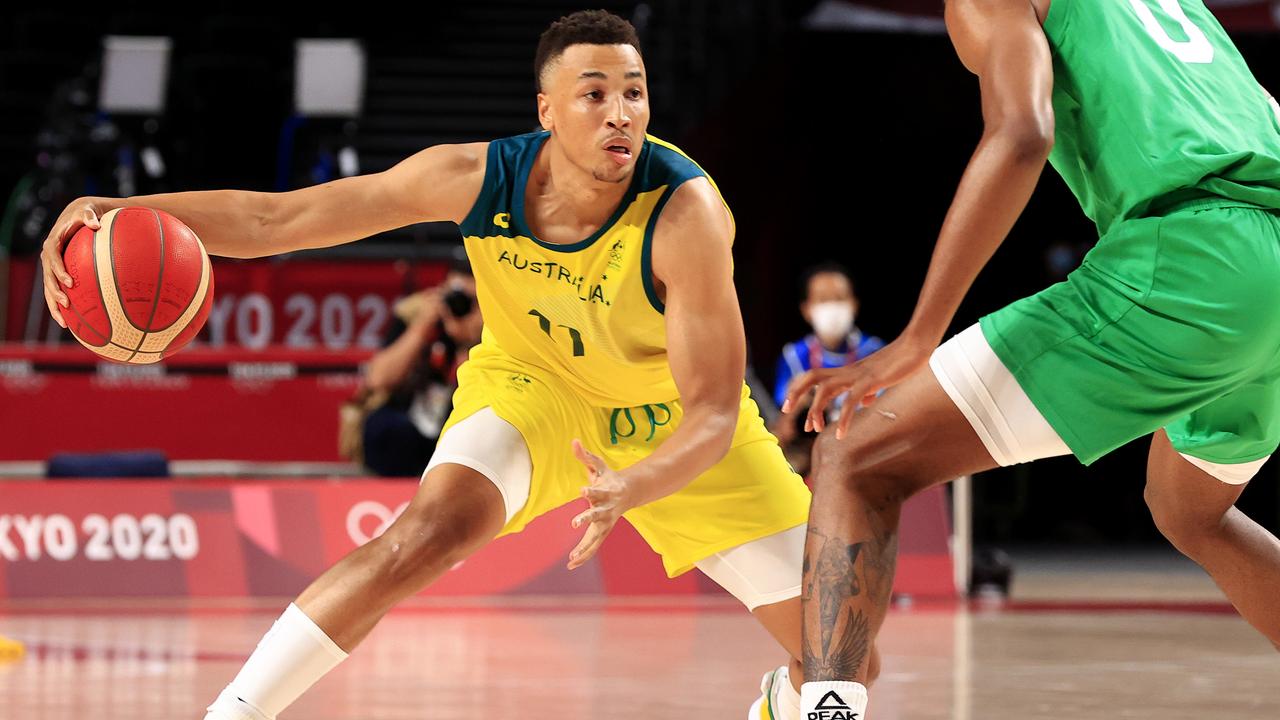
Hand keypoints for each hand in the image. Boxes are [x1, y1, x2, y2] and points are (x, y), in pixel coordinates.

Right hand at [40, 198, 110, 327]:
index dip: (58, 270)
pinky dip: (61, 305)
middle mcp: (49, 256)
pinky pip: (57, 290)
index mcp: (53, 243)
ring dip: (54, 305)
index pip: (52, 258)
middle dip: (55, 292)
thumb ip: (89, 216)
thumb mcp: (87, 210)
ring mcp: (52, 266)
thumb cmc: (86, 213)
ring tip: (64, 321)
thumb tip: (96, 224)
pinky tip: (71, 321)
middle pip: (47, 277)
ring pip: (49, 288)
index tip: (70, 282)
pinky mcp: (58, 273)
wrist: (79, 215)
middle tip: (67, 304)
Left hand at [567, 439, 633, 569]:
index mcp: (606, 493)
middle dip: (586, 519)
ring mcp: (606, 523)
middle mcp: (607, 510)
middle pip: (596, 515)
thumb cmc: (610, 478)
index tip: (582, 489)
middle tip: (574, 523)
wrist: (628, 493)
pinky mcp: (602, 532)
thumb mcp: (599, 466)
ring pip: (595, 538)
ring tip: (571, 559)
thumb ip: (585, 456)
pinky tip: (571, 564)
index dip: (590, 490)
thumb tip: (574, 441)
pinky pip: (593, 546)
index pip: (597, 491)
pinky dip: (584, 555)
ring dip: (584, 548)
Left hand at [781, 334, 933, 438]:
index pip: (816, 377)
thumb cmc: (900, 362)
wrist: (916, 347)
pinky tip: (841, 434)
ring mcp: (857, 375)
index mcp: (847, 372)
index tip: (791, 406)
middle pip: (811, 376)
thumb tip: (862, 402)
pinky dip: (842, 418)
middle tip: (786, 411)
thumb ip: (867, 391)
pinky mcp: (869, 381)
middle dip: (795, 392)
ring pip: (825, 388)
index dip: (800, 389)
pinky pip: (850, 401)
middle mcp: (847, 372)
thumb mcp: (878, 381)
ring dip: (815, 409)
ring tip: (813, 429)